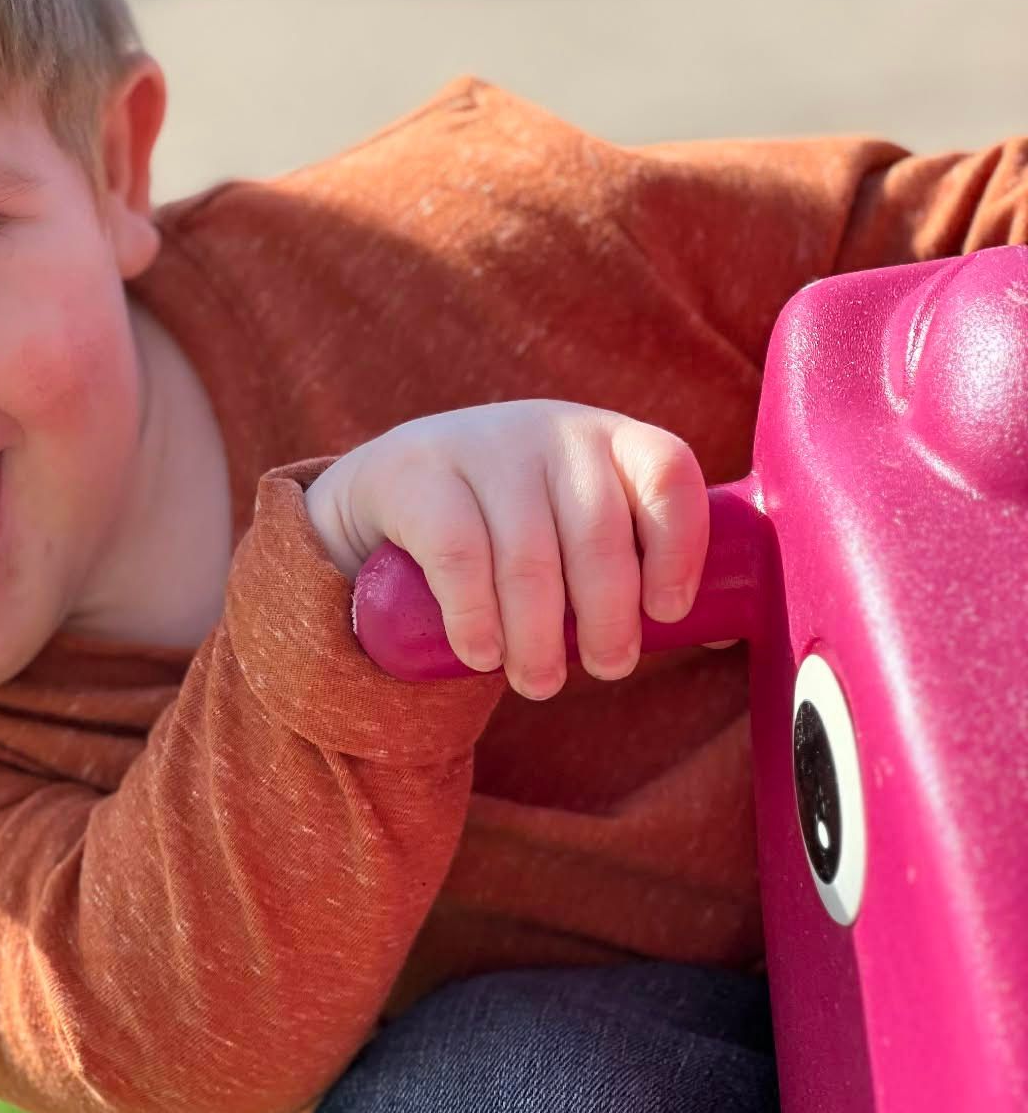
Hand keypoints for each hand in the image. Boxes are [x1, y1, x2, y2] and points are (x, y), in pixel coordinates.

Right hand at [305, 401, 709, 698]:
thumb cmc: (509, 525)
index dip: (679, 547)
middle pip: (598, 533)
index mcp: (607, 439)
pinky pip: (459, 556)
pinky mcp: (419, 476)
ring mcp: (481, 447)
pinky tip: (481, 653)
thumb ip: (633, 561)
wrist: (392, 487)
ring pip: (529, 557)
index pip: (667, 473)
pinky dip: (476, 618)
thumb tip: (720, 632)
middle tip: (608, 670)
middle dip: (608, 619)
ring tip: (539, 682)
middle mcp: (550, 430)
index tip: (667, 612)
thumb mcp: (573, 521)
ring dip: (539, 638)